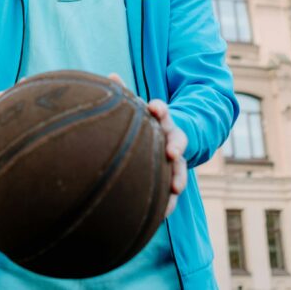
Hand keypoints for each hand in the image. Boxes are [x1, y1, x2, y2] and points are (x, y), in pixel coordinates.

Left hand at [107, 74, 187, 217]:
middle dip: (175, 146)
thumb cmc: (145, 122)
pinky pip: (173, 192)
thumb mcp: (137, 107)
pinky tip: (162, 215)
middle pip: (177, 141)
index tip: (154, 108)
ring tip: (176, 189)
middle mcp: (171, 139)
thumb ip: (126, 94)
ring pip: (180, 169)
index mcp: (160, 120)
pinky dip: (170, 202)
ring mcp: (175, 160)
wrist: (168, 139)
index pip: (162, 112)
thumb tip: (110, 75)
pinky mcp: (172, 178)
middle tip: (172, 153)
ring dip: (178, 177)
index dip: (159, 109)